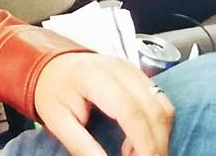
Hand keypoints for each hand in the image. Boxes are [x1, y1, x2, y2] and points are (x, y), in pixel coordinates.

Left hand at [34, 53, 174, 155]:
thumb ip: (82, 146)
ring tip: (136, 153)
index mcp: (92, 77)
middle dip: (155, 143)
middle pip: (153, 109)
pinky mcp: (138, 74)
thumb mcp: (58, 121)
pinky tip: (139, 138)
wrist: (53, 67)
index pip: (129, 111)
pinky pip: (160, 101)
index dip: (143, 143)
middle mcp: (117, 68)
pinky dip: (157, 124)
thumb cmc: (53, 91)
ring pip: (162, 106)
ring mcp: (131, 69)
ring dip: (159, 135)